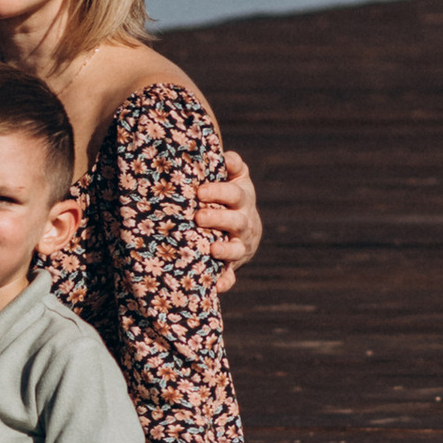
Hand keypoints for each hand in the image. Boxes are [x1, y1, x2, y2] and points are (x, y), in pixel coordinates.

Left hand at [197, 151, 261, 293]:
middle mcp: (244, 221)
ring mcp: (240, 244)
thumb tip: (225, 155)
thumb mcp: (234, 176)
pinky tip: (216, 286)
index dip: (219, 191)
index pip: (234, 193)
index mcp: (242, 198)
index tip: (200, 190)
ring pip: (236, 249)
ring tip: (212, 249)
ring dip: (225, 250)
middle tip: (198, 216)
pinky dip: (225, 281)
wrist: (244, 224)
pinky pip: (231, 274)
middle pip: (235, 220)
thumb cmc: (229, 193)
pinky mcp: (233, 264)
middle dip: (218, 219)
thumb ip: (231, 164)